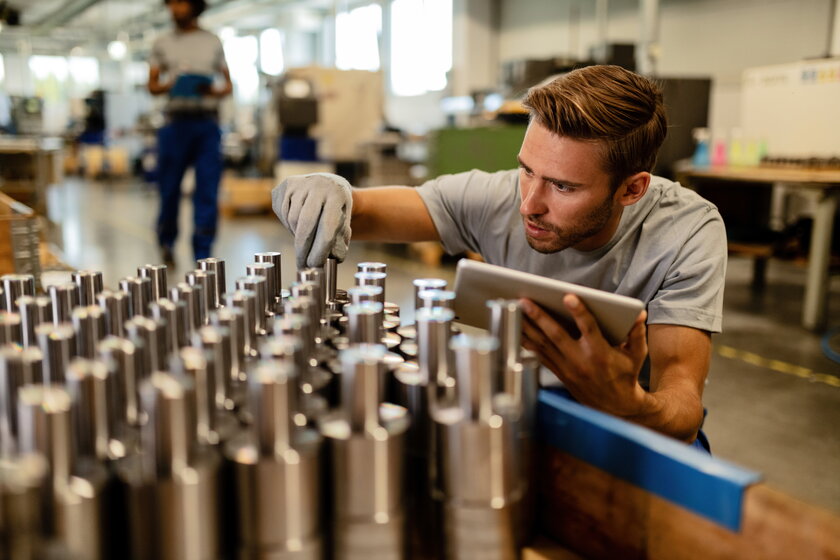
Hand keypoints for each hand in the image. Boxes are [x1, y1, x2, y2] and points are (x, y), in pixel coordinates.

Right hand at [272, 173, 352, 268]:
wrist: (329, 183)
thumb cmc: (337, 210)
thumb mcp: (345, 223)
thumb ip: (340, 241)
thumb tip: (334, 260)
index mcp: (338, 196)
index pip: (327, 226)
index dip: (320, 249)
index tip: (314, 265)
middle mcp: (319, 185)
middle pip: (306, 223)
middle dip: (303, 248)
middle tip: (302, 265)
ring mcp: (301, 183)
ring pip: (293, 219)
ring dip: (297, 235)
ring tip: (305, 238)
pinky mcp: (287, 184)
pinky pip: (282, 212)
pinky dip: (288, 224)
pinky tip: (297, 223)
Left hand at [520, 294, 649, 416]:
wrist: (615, 407)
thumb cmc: (626, 376)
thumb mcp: (636, 355)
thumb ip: (637, 333)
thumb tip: (638, 313)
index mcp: (600, 353)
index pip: (589, 328)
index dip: (579, 312)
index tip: (568, 297)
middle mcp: (580, 360)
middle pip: (556, 335)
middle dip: (539, 316)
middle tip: (525, 300)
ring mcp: (567, 368)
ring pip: (543, 344)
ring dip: (527, 326)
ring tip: (514, 308)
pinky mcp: (559, 373)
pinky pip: (539, 355)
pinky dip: (527, 341)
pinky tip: (517, 328)